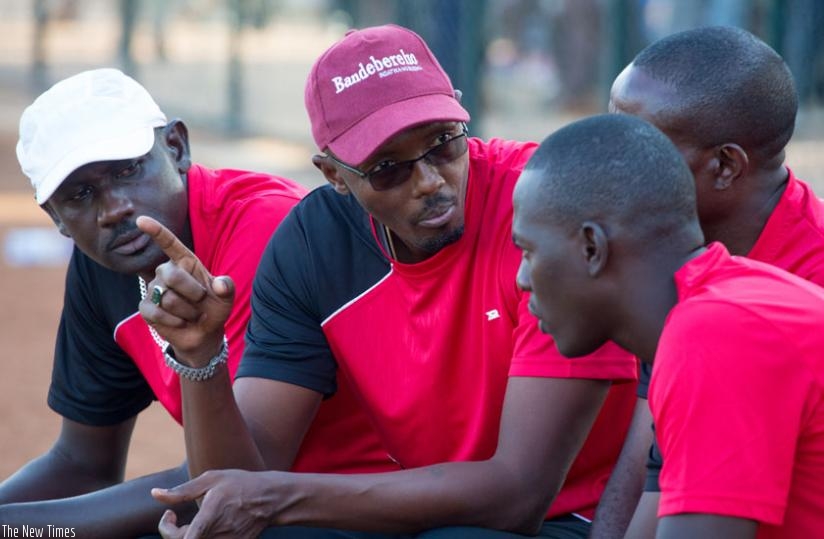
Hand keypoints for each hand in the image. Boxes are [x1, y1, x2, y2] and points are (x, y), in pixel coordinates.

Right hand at [137, 215, 234, 365]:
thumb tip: (221, 284)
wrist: (204, 333)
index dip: (156, 231)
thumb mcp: (226, 297)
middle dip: (192, 292)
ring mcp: (154, 289)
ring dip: (187, 311)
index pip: (169, 243)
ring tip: (192, 314)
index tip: (141, 220)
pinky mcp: (146, 308)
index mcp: (185, 263)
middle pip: (172, 275)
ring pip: (167, 298)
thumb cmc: (214, 308)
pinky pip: (156, 312)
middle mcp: (166, 272)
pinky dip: (173, 321)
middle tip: (201, 302)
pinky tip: (180, 323)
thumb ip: (227, 287)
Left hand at [153, 469, 273, 538]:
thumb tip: (155, 494)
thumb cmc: (239, 484)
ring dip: (187, 536)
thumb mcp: (212, 479)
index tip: (169, 513)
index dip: (167, 529)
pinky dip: (201, 537)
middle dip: (172, 533)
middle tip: (174, 517)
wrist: (270, 498)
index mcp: (209, 518)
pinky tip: (206, 525)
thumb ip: (181, 491)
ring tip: (192, 520)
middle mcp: (216, 535)